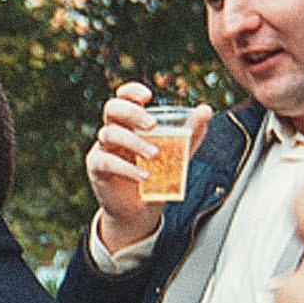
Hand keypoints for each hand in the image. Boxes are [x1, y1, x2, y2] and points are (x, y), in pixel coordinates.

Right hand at [84, 82, 209, 255]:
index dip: (131, 91)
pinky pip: (107, 161)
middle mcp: (113, 130)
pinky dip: (127, 168)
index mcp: (130, 122)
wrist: (141, 210)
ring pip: (110, 134)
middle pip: (112, 108)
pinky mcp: (97, 168)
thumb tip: (206, 110)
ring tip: (156, 155)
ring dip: (135, 142)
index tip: (148, 96)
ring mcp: (103, 148)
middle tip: (153, 125)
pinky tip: (144, 175)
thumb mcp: (178, 153)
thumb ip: (190, 132)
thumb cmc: (157, 176)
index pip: (123, 97)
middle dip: (133, 113)